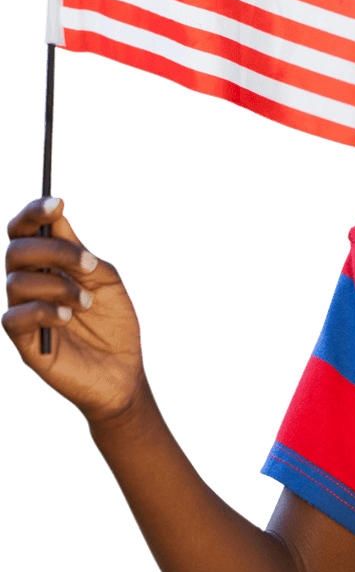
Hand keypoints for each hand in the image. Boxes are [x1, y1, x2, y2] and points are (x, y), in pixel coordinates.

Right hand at [3, 196, 144, 425]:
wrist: (124, 369)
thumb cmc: (114, 323)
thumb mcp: (106, 281)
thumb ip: (82, 253)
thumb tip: (58, 217)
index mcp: (48, 265)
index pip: (24, 231)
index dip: (33, 212)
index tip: (57, 203)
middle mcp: (30, 283)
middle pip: (16, 250)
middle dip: (54, 250)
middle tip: (89, 263)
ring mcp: (24, 310)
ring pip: (16, 281)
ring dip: (58, 285)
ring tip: (86, 302)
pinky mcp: (22, 340)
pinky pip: (14, 316)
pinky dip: (43, 310)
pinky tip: (67, 317)